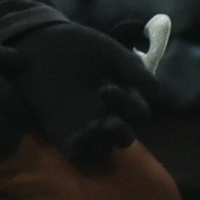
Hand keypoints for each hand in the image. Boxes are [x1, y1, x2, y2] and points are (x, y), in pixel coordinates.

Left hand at [3, 20, 155, 168]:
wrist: (41, 44)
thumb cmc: (79, 46)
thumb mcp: (109, 52)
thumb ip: (133, 69)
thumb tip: (157, 90)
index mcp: (123, 98)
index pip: (137, 114)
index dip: (128, 106)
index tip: (105, 88)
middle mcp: (108, 116)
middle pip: (124, 137)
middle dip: (120, 132)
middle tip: (108, 122)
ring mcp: (87, 128)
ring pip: (104, 150)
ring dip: (102, 144)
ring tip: (91, 128)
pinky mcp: (64, 136)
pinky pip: (78, 154)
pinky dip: (81, 151)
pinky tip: (77, 137)